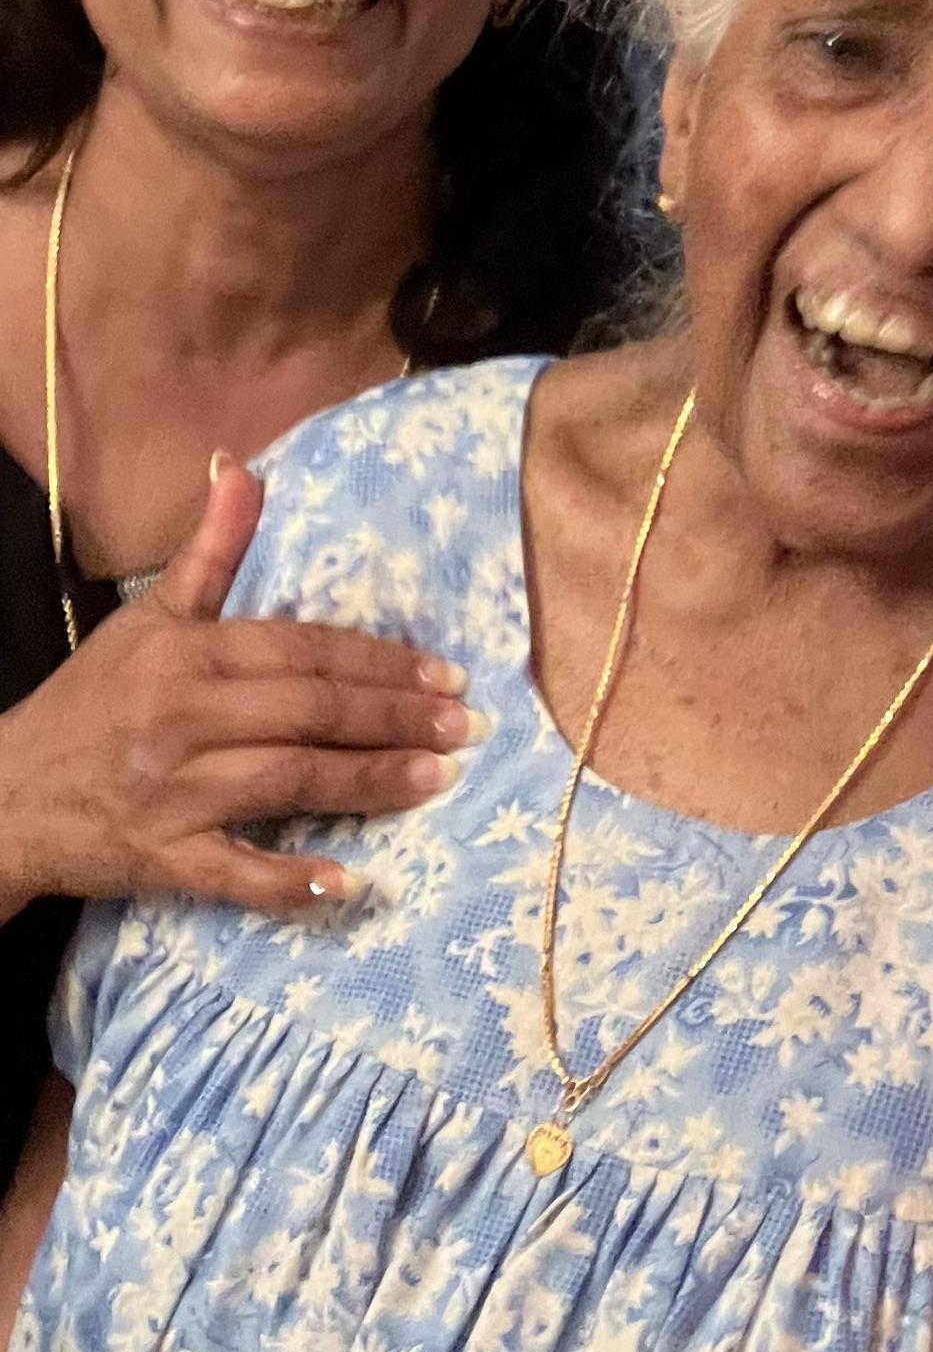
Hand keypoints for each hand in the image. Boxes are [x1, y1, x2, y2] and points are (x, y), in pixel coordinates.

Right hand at [0, 458, 474, 918]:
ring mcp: (171, 791)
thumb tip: (239, 466)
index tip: (446, 672)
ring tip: (438, 778)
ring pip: (287, 781)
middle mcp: (182, 717)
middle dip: (394, 717)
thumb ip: (209, 551)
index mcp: (188, 654)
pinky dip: (286, 882)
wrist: (4, 794)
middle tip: (467, 724)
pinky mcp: (158, 857)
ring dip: (368, 783)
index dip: (378, 660)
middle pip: (309, 712)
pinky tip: (345, 885)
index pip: (302, 651)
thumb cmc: (91, 701)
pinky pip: (232, 873)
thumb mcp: (148, 618)